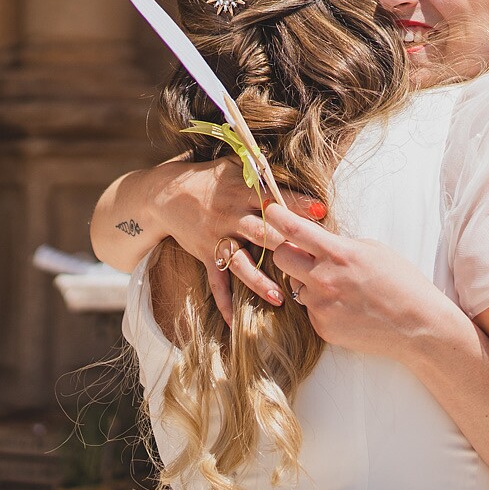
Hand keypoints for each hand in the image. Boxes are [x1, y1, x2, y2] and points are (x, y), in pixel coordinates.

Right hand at [143, 157, 317, 322]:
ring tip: (279, 298)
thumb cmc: (209, 178)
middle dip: (286, 246)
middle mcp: (231, 216)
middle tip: (311, 260)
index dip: (298, 205)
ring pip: (242, 263)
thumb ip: (261, 171)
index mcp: (242, 191)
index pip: (274, 199)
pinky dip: (224, 303)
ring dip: (259, 281)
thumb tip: (295, 168)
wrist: (166, 194)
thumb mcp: (234, 166)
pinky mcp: (206, 256)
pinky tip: (234, 324)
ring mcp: (217, 238)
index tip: (321, 212)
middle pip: (263, 233)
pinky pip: (216, 283)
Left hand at [254, 202, 459, 360]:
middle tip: (302, 252)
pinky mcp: (322, 327)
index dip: (276, 216)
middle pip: (281, 256)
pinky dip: (322, 305)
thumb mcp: (373, 250)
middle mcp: (323, 279)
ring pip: (296, 285)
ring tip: (339, 288)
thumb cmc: (403, 283)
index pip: (293, 229)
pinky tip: (346, 307)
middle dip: (286, 250)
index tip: (270, 210)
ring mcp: (321, 305)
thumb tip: (317, 241)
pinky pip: (310, 309)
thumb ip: (340, 244)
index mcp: (338, 253)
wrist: (417, 326)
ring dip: (308, 282)